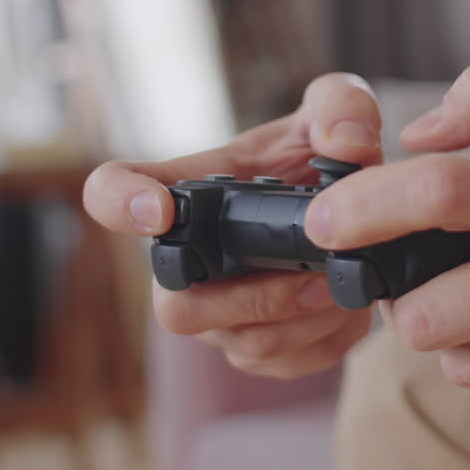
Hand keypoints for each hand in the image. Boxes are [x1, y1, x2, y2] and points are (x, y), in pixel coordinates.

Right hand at [84, 74, 383, 378]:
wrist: (358, 214)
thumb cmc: (321, 157)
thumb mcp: (337, 111)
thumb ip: (343, 106)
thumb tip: (346, 143)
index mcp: (187, 190)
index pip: (112, 191)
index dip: (118, 203)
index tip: (159, 211)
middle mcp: (185, 261)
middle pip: (175, 309)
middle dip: (253, 298)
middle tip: (317, 277)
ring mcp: (215, 314)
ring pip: (243, 343)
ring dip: (305, 320)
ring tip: (346, 284)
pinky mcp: (254, 350)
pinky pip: (282, 363)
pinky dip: (326, 339)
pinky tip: (348, 306)